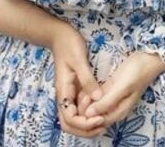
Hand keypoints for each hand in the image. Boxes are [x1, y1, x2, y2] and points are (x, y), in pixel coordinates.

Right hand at [50, 22, 106, 136]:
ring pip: (74, 119)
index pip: (69, 118)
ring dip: (87, 125)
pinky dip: (89, 114)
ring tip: (104, 120)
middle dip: (85, 130)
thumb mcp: (79, 59)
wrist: (59, 34)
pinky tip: (101, 109)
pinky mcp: (74, 89)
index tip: (100, 118)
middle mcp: (64, 96)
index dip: (84, 124)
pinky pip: (79, 108)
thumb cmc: (68, 44)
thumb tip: (98, 99)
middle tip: (103, 125)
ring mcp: (69, 93)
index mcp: (63, 90)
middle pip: (70, 124)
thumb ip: (88, 80)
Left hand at [80, 51, 164, 134]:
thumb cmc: (137, 72)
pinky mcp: (110, 89)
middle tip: (83, 93)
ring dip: (86, 101)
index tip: (84, 100)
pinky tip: (85, 86)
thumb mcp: (122, 87)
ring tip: (83, 88)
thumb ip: (106, 101)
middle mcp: (114, 108)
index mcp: (119, 112)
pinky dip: (89, 94)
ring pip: (94, 106)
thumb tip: (88, 115)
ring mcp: (112, 99)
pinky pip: (96, 97)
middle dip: (85, 108)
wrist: (148, 58)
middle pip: (94, 116)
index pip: (97, 122)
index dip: (87, 115)